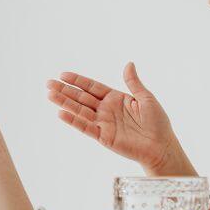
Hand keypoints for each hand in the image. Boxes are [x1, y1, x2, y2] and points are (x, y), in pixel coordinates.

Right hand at [46, 63, 189, 173]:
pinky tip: (61, 113)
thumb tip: (128, 64)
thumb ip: (133, 82)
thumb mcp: (146, 98)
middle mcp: (106, 110)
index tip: (63, 75)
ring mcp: (104, 123)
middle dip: (65, 90)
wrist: (161, 145)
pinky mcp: (104, 136)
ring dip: (65, 103)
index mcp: (115, 98)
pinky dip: (74, 120)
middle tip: (49, 83)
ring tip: (50, 95)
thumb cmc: (157, 122)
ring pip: (80, 111)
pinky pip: (86, 127)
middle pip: (82, 98)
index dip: (78, 81)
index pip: (92, 87)